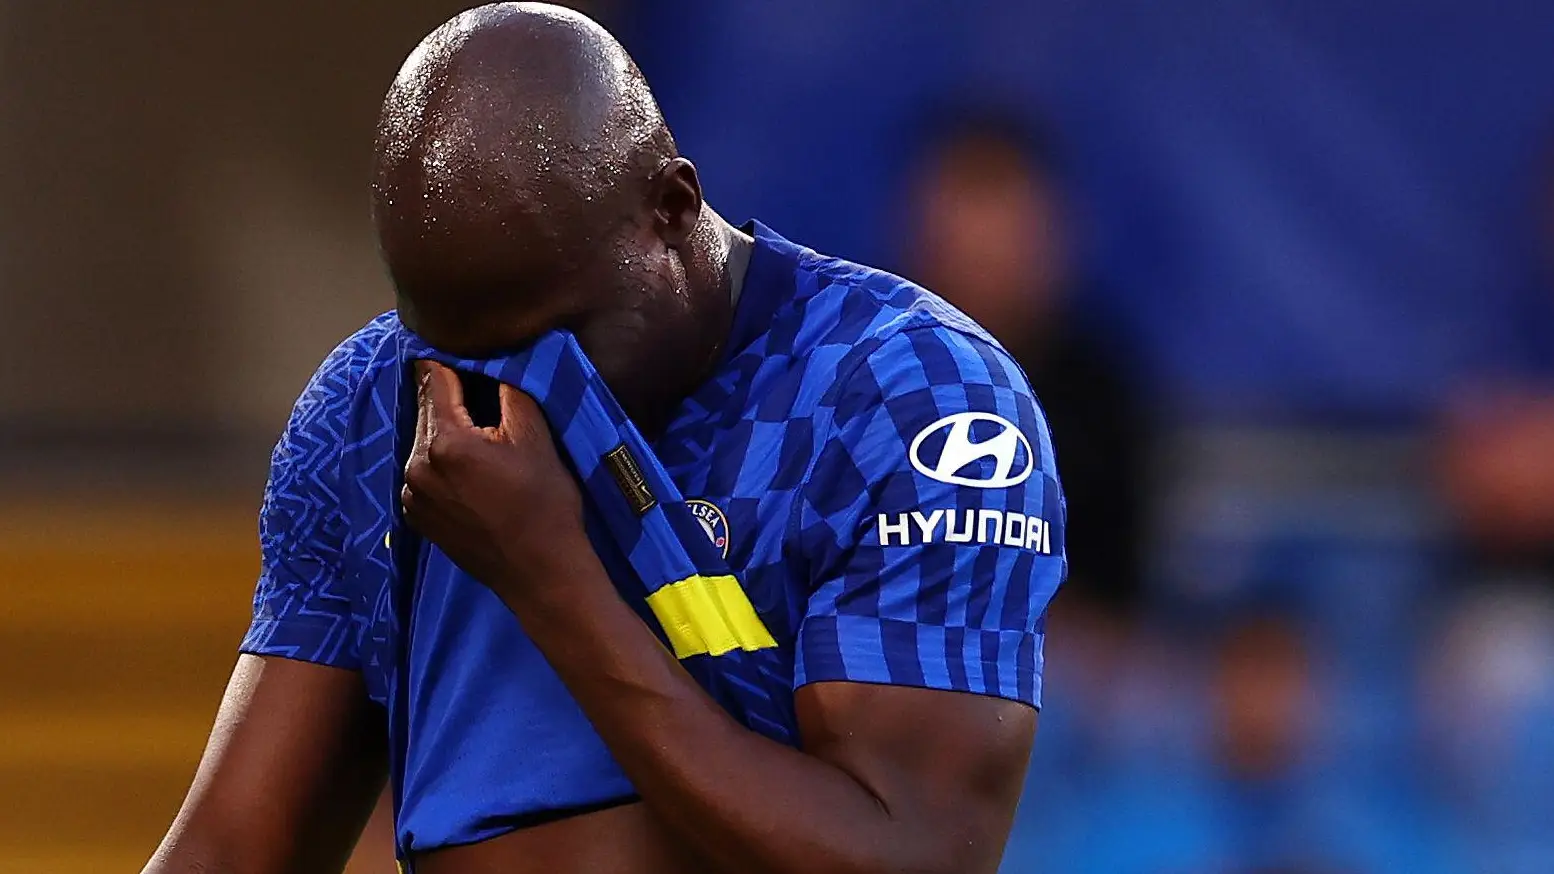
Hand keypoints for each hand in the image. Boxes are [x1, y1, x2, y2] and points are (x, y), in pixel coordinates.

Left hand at [401, 360, 586, 599]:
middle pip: (429, 410)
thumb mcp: (536, 436)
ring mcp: (412, 495)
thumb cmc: (545, 503)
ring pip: (425, 442)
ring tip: (483, 438)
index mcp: (444, 441)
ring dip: (447, 432)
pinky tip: (472, 473)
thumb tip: (493, 355)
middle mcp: (416, 465)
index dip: (451, 359)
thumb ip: (508, 388)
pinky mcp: (417, 517)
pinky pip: (424, 473)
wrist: (541, 573)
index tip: (464, 348)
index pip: (436, 378)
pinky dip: (442, 464)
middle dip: (452, 398)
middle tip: (484, 395)